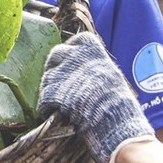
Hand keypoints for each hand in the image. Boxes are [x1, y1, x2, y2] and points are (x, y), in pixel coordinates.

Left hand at [39, 32, 153, 162]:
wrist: (116, 122)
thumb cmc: (119, 103)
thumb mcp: (111, 77)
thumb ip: (96, 68)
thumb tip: (86, 69)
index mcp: (94, 51)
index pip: (77, 41)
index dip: (71, 51)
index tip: (70, 61)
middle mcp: (77, 58)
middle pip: (56, 55)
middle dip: (55, 68)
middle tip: (59, 82)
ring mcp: (64, 74)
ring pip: (47, 77)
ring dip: (49, 89)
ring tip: (56, 101)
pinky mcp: (55, 93)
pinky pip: (43, 97)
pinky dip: (45, 107)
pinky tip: (50, 112)